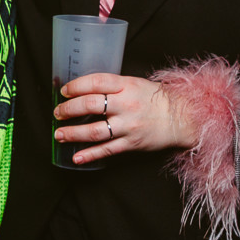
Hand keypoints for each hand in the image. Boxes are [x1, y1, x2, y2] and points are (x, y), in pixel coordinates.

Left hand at [53, 73, 197, 165]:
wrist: (182, 117)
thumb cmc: (156, 99)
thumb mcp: (135, 84)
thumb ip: (113, 86)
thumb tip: (85, 90)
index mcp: (127, 86)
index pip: (96, 82)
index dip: (77, 86)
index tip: (64, 91)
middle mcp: (127, 105)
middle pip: (91, 105)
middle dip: (69, 110)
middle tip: (57, 113)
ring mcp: (128, 126)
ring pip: (95, 130)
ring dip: (73, 133)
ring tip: (59, 134)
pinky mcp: (131, 143)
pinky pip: (107, 150)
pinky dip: (90, 155)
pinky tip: (77, 157)